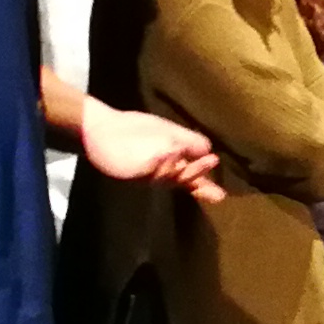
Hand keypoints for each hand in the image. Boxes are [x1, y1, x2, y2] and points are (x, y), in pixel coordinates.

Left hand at [80, 101, 225, 207]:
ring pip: (165, 176)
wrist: (103, 127)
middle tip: (211, 161)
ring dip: (178, 165)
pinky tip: (168, 152)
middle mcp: (159, 175)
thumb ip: (188, 141)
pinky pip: (147, 170)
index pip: (191, 180)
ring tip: (190, 152)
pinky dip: (159, 162)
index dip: (205, 188)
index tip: (220, 195)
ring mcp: (144, 175)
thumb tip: (209, 150)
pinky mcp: (128, 172)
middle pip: (181, 179)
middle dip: (196, 171)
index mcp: (171, 167)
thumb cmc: (136, 131)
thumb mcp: (168, 132)